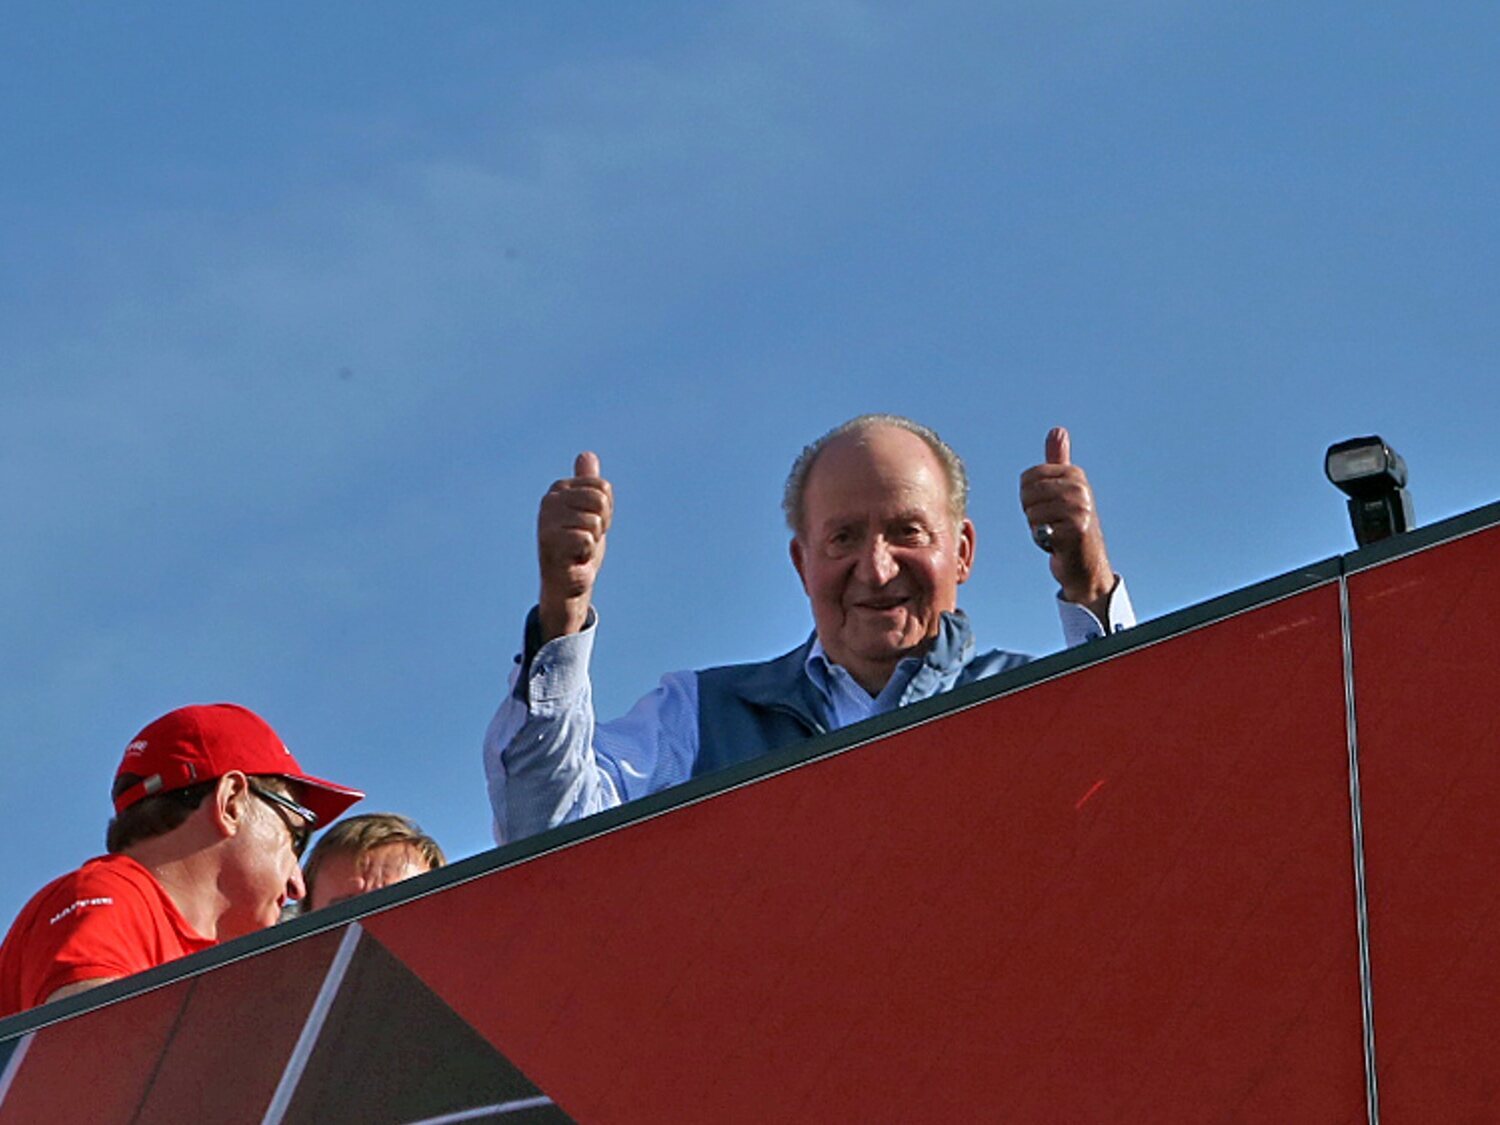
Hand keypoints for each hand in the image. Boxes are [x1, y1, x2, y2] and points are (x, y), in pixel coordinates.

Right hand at [537, 451, 612, 640]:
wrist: (567, 583)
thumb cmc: (578, 547)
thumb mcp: (588, 511)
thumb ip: (588, 484)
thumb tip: (586, 455)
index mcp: (560, 489)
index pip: (603, 488)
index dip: (606, 510)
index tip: (592, 525)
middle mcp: (550, 500)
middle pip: (599, 500)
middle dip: (601, 524)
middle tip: (586, 539)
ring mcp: (547, 520)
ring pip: (594, 521)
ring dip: (593, 541)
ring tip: (578, 550)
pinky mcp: (548, 541)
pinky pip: (586, 539)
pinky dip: (586, 553)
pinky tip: (573, 559)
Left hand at [1019, 427, 1115, 618]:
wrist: (1085, 564)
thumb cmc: (1069, 525)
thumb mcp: (1064, 489)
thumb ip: (1059, 460)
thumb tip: (1057, 430)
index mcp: (1074, 474)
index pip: (1027, 478)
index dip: (1029, 498)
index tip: (1049, 508)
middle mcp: (1080, 488)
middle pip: (1027, 493)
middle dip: (1031, 512)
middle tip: (1051, 523)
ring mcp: (1081, 508)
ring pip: (1031, 511)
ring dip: (1037, 527)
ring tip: (1055, 531)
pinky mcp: (1076, 529)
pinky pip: (1039, 528)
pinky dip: (1042, 539)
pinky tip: (1057, 543)